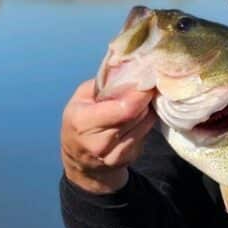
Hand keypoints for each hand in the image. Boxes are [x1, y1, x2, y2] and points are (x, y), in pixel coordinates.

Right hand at [61, 79, 155, 193]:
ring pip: (145, 124)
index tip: (147, 80)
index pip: (124, 108)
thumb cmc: (79, 120)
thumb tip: (130, 67)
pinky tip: (139, 117)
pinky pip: (145, 135)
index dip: (139, 93)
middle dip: (145, 99)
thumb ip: (104, 83)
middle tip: (148, 86)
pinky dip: (146, 122)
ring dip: (147, 110)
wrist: (79, 159)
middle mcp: (98, 142)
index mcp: (83, 121)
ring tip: (142, 100)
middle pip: (137, 115)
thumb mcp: (82, 97)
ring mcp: (113, 155)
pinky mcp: (126, 159)